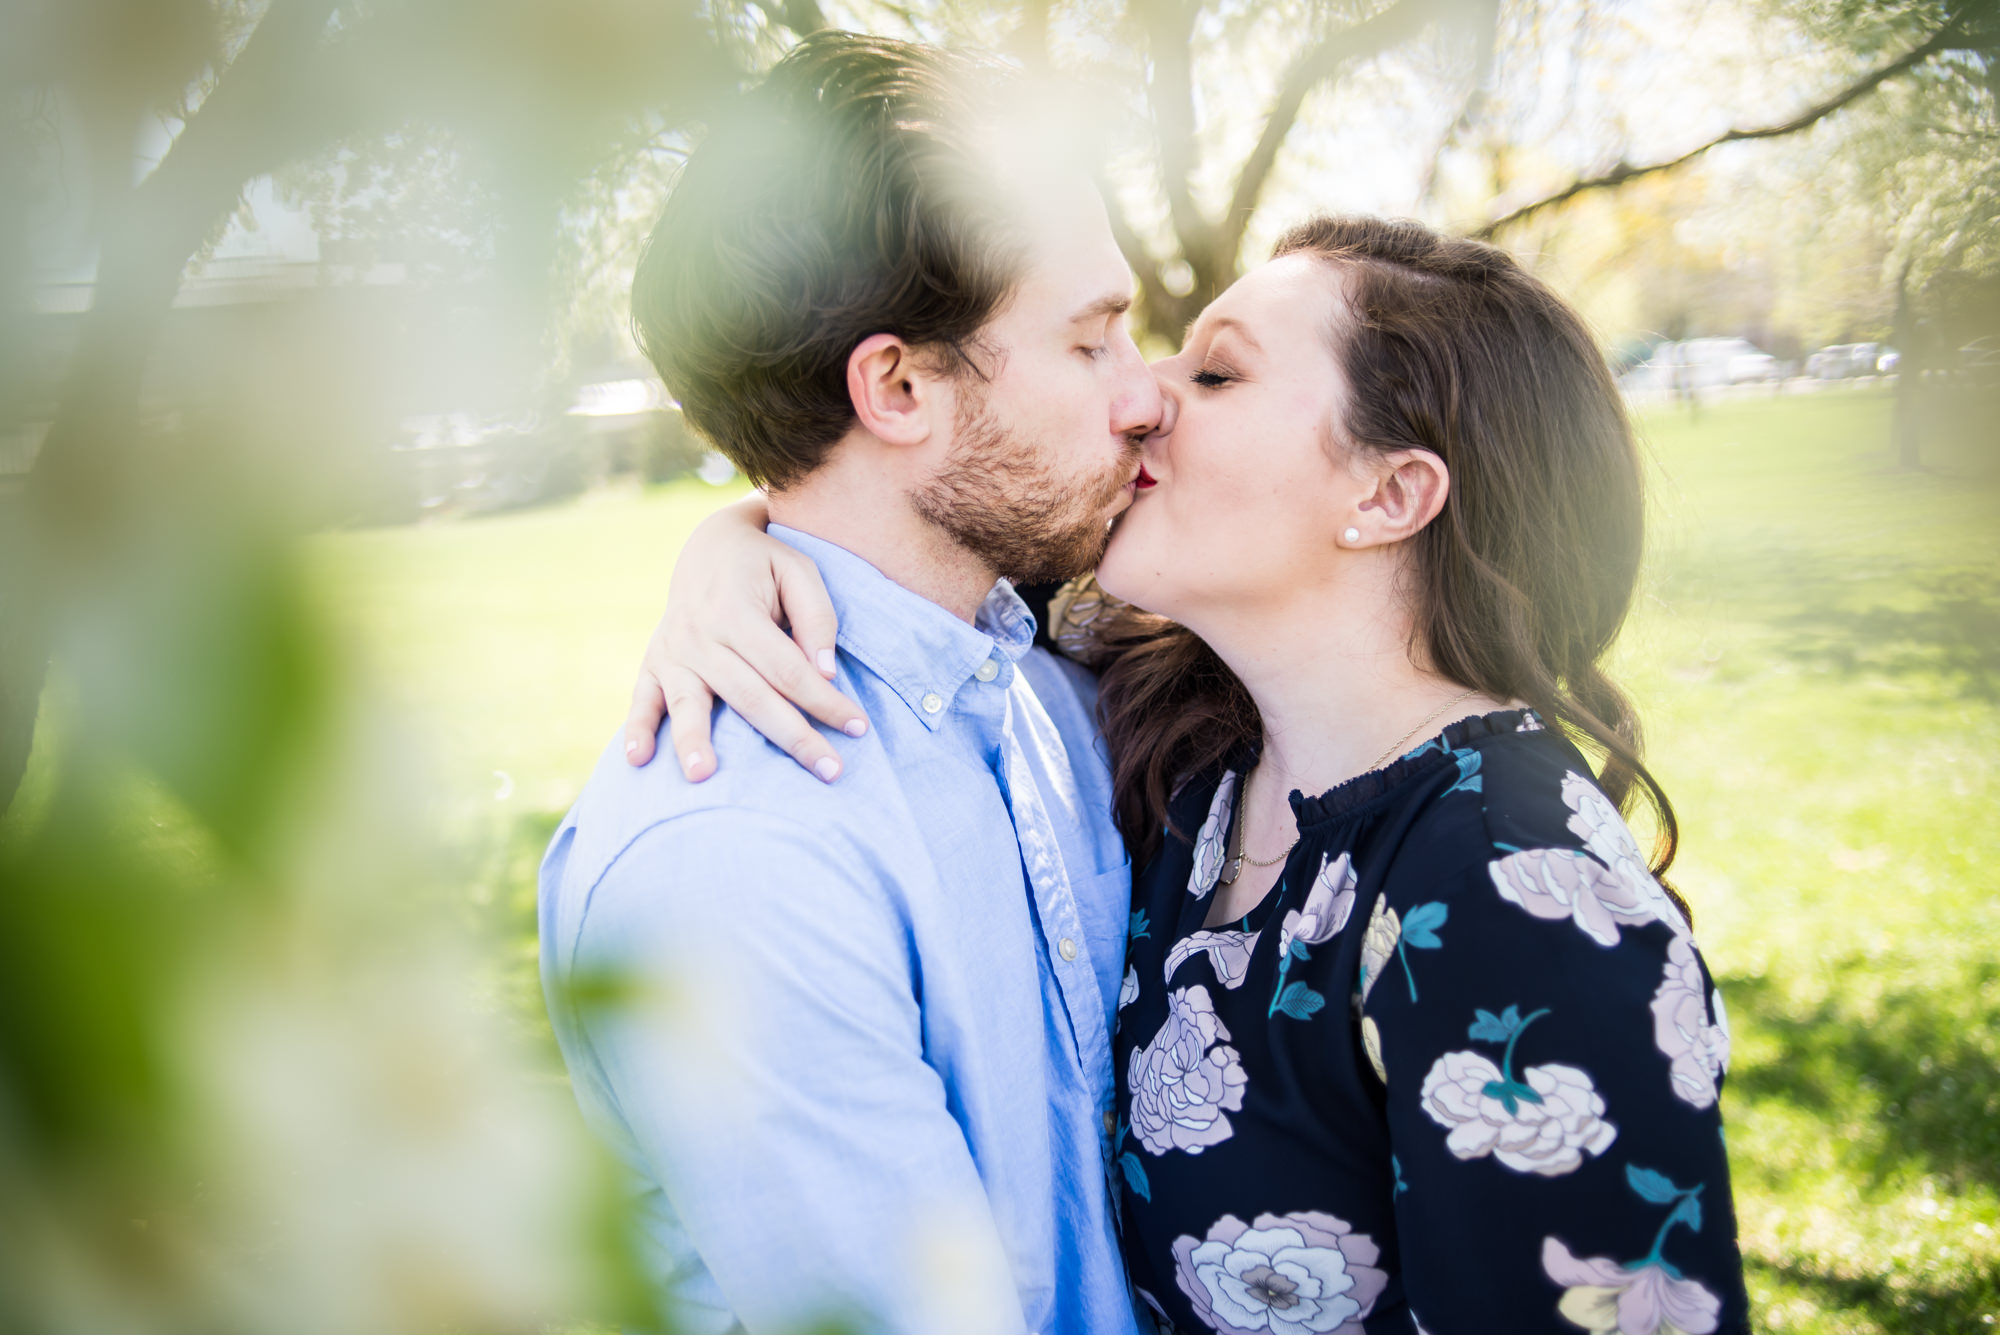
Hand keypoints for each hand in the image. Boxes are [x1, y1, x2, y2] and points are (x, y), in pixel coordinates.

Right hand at [623, 495, 868, 781]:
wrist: (709, 544)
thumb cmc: (765, 563)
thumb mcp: (800, 570)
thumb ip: (817, 617)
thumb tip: (825, 672)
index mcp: (737, 611)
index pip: (789, 669)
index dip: (825, 700)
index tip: (859, 727)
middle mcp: (700, 634)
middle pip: (750, 696)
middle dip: (792, 736)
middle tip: (830, 771)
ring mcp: (673, 652)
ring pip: (689, 703)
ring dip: (694, 740)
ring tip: (703, 776)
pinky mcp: (655, 663)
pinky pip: (642, 699)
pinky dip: (638, 728)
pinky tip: (637, 760)